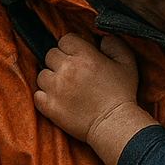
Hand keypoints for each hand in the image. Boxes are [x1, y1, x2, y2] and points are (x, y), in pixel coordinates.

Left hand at [34, 33, 151, 164]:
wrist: (114, 125)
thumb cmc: (122, 95)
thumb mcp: (127, 64)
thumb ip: (115, 45)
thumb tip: (102, 39)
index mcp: (84, 56)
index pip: (65, 39)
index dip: (71, 47)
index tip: (77, 56)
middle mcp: (67, 69)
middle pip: (50, 55)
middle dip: (60, 61)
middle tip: (72, 73)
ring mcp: (55, 88)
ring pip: (42, 74)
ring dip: (51, 78)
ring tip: (65, 87)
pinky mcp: (49, 106)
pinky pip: (37, 94)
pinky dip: (44, 96)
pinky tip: (58, 99)